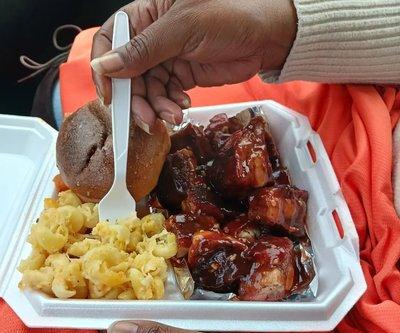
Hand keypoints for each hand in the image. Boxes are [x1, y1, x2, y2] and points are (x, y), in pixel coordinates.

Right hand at [91, 0, 296, 128]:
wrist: (265, 37)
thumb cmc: (228, 18)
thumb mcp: (182, 30)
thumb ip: (143, 50)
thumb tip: (105, 66)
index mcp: (146, 15)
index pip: (111, 40)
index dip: (106, 69)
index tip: (110, 96)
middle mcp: (152, 38)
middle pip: (128, 74)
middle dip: (136, 99)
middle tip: (147, 120)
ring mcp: (167, 59)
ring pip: (148, 90)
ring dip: (157, 108)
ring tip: (174, 117)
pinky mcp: (182, 76)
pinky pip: (167, 96)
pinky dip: (172, 105)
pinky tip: (184, 106)